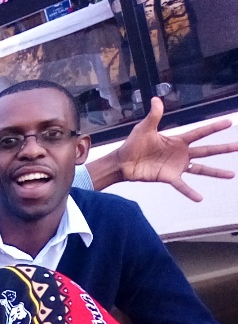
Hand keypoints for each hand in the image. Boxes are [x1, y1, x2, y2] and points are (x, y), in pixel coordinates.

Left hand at [109, 97, 237, 200]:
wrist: (122, 162)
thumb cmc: (133, 144)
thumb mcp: (144, 128)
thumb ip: (154, 115)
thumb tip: (156, 98)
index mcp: (178, 140)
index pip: (200, 132)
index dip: (214, 127)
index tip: (229, 122)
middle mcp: (181, 153)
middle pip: (207, 150)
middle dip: (224, 149)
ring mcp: (176, 166)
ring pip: (201, 168)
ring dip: (216, 172)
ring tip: (232, 175)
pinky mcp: (168, 177)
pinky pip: (182, 186)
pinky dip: (190, 192)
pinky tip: (200, 198)